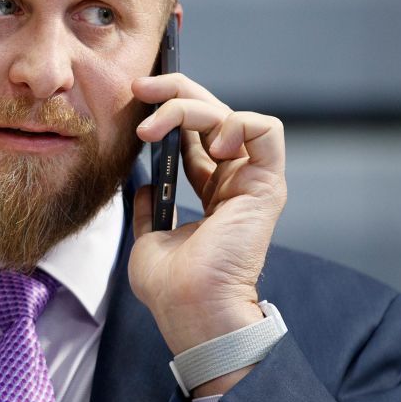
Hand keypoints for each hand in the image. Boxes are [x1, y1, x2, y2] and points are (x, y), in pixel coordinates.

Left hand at [129, 74, 286, 389]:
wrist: (190, 312)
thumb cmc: (172, 289)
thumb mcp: (150, 238)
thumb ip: (152, 206)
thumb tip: (144, 185)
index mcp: (212, 191)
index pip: (194, 131)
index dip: (167, 107)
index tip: (134, 98)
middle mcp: (234, 180)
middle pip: (211, 112)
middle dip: (175, 90)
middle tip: (141, 89)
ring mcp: (251, 180)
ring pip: (230, 113)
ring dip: (190, 107)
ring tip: (156, 126)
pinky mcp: (266, 185)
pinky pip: (266, 130)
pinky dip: (236, 122)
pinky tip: (208, 142)